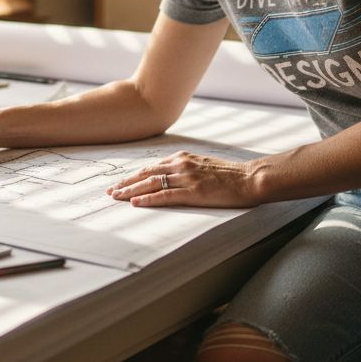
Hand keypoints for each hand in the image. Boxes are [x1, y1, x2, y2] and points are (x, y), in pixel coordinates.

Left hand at [105, 151, 261, 207]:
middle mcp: (181, 164)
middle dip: (126, 183)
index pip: (151, 167)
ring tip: (116, 197)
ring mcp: (187, 178)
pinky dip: (148, 199)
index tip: (120, 183)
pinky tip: (136, 203)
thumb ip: (186, 169)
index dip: (134, 176)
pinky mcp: (194, 192)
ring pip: (151, 183)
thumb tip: (170, 176)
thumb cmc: (230, 175)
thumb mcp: (203, 165)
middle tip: (110, 191)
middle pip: (146, 174)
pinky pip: (165, 195)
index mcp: (183, 158)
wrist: (250, 178)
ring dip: (131, 191)